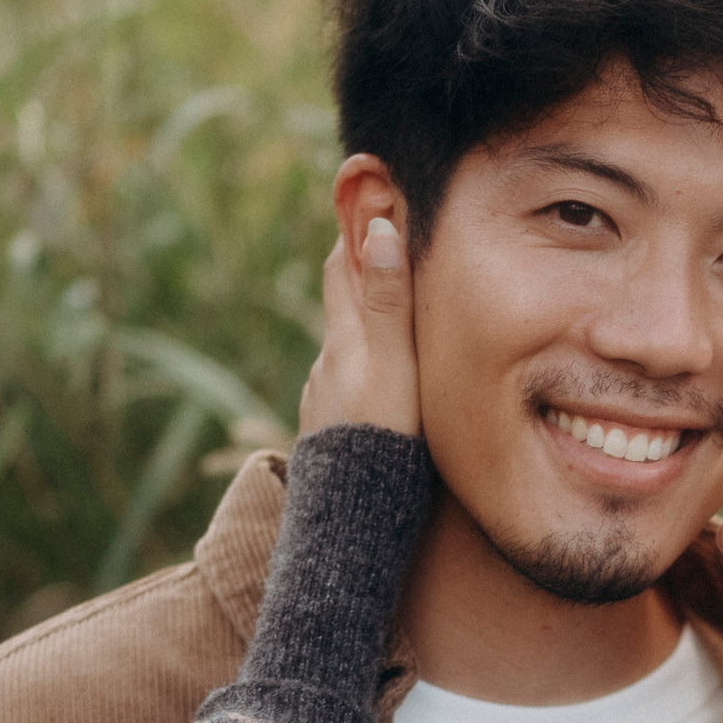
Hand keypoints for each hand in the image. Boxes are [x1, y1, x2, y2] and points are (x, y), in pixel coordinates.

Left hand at [298, 212, 420, 438]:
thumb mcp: (395, 365)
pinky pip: (347, 388)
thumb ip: (388, 303)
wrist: (351, 519)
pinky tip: (383, 391)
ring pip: (346, 350)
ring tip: (397, 326)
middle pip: (341, 305)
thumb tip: (379, 231)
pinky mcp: (329, 432)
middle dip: (359, 275)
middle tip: (385, 248)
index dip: (353, 233)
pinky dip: (365, 373)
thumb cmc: (381, 440)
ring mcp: (324, 399)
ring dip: (366, 330)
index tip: (368, 203)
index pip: (340, 268)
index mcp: (344, 341)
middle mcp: (327, 364)